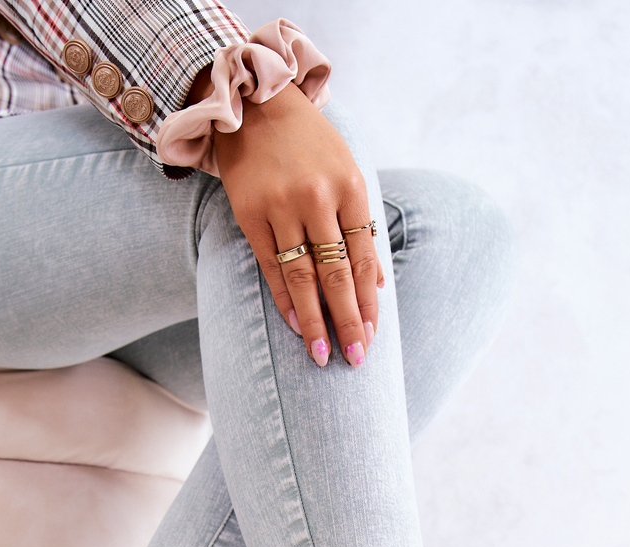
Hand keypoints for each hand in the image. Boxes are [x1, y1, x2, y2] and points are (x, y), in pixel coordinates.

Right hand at [213, 82, 383, 366]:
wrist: (255, 106)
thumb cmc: (310, 146)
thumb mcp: (346, 173)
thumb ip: (361, 227)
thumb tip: (379, 285)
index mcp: (350, 187)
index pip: (364, 259)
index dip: (369, 301)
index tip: (372, 336)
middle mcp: (317, 198)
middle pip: (336, 274)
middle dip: (348, 320)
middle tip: (355, 358)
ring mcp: (281, 207)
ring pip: (303, 277)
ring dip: (314, 321)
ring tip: (322, 355)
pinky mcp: (250, 214)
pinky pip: (271, 267)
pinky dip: (284, 299)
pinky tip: (294, 325)